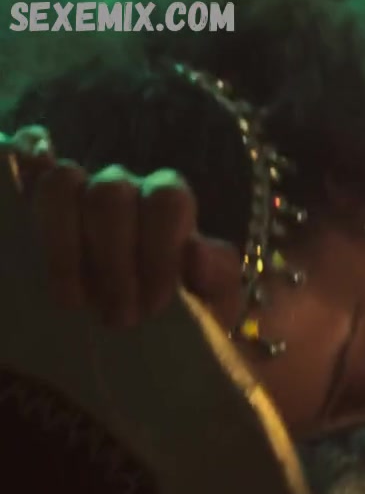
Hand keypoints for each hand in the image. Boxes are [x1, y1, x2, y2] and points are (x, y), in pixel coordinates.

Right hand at [1, 125, 238, 328]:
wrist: (150, 330)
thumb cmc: (186, 309)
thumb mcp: (214, 301)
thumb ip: (217, 276)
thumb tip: (195, 252)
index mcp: (168, 203)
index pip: (165, 200)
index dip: (159, 252)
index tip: (155, 307)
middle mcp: (122, 188)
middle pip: (108, 194)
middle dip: (112, 262)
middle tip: (119, 318)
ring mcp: (76, 193)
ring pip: (59, 185)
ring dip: (63, 249)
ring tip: (75, 304)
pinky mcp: (36, 208)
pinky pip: (26, 168)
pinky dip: (23, 163)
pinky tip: (18, 168)